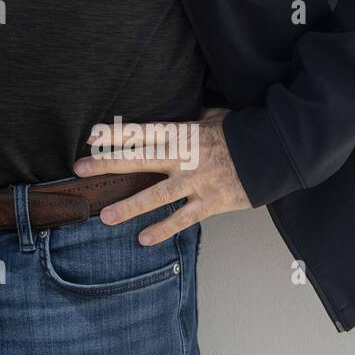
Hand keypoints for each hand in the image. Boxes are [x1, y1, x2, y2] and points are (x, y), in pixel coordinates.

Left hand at [71, 105, 250, 245]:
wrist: (274, 151)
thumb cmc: (241, 131)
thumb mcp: (211, 116)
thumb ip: (187, 121)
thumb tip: (171, 120)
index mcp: (182, 133)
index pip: (141, 133)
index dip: (115, 135)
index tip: (91, 138)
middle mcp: (184, 157)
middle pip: (139, 160)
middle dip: (107, 164)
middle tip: (80, 170)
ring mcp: (197, 182)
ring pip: (157, 195)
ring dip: (129, 206)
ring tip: (105, 217)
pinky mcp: (211, 202)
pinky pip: (183, 219)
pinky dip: (163, 229)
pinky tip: (143, 239)